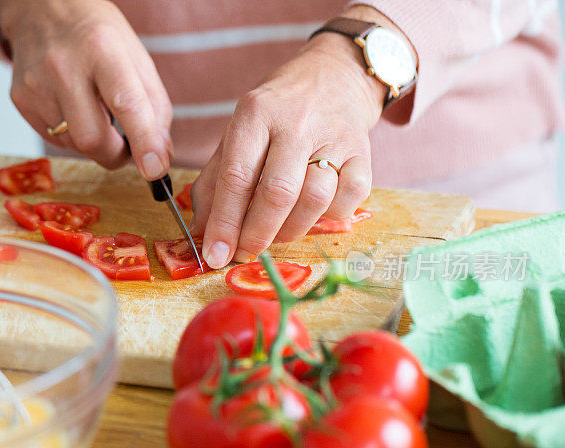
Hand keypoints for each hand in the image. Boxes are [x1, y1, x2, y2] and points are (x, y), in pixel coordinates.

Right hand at [0, 0, 172, 178]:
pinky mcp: (20, 100)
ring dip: (94, 141)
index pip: (126, 104)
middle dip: (116, 155)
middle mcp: (63, 66)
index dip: (144, 142)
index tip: (155, 169)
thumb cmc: (97, 35)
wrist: (42, 8)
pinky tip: (73, 108)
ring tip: (95, 110)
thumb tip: (160, 156)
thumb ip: (156, 108)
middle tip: (126, 146)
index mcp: (102, 48)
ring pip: (74, 144)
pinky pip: (54, 139)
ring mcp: (36, 85)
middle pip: (92, 139)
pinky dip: (72, 135)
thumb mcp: (137, 58)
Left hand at [190, 31, 388, 267]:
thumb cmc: (276, 114)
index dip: (225, 223)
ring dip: (291, 229)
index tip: (215, 255)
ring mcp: (334, 137)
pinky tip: (313, 213)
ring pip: (315, 199)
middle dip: (257, 234)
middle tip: (245, 253)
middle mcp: (295, 123)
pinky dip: (329, 217)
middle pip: (277, 193)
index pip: (236, 177)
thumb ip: (214, 181)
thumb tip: (201, 231)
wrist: (333, 76)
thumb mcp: (237, 134)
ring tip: (276, 232)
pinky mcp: (363, 153)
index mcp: (255, 114)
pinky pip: (349, 199)